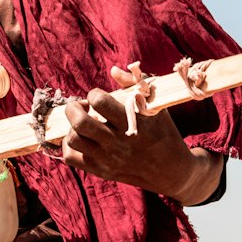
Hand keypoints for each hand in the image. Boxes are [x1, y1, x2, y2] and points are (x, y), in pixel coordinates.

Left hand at [61, 70, 221, 205]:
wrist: (172, 171)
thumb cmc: (163, 132)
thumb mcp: (155, 106)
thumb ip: (134, 84)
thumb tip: (113, 70)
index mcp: (132, 123)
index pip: (99, 102)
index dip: (94, 94)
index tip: (98, 96)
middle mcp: (118, 143)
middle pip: (80, 122)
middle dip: (73, 108)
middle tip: (81, 106)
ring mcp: (108, 159)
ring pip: (73, 140)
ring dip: (72, 127)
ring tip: (83, 123)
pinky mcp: (102, 171)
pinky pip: (71, 158)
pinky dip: (70, 146)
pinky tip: (82, 138)